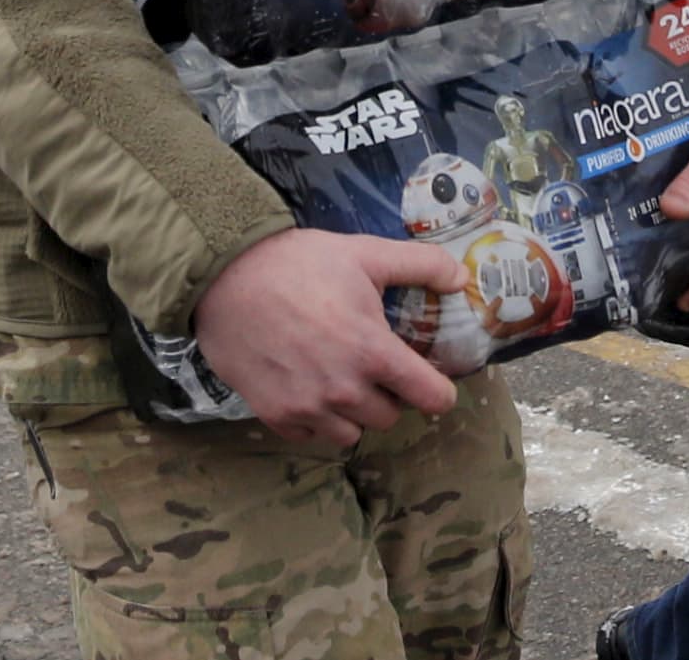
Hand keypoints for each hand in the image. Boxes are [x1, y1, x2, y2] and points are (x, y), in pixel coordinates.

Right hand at [191, 229, 466, 444]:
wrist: (225, 276)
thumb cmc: (300, 263)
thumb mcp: (366, 254)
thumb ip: (421, 265)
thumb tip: (462, 279)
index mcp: (373, 352)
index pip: (431, 397)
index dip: (437, 389)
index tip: (429, 379)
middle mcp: (345, 390)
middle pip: (391, 416)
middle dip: (390, 393)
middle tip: (374, 363)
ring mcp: (308, 407)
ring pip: (353, 432)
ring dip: (355, 411)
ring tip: (341, 377)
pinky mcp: (276, 415)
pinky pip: (313, 434)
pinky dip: (317, 418)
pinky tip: (309, 385)